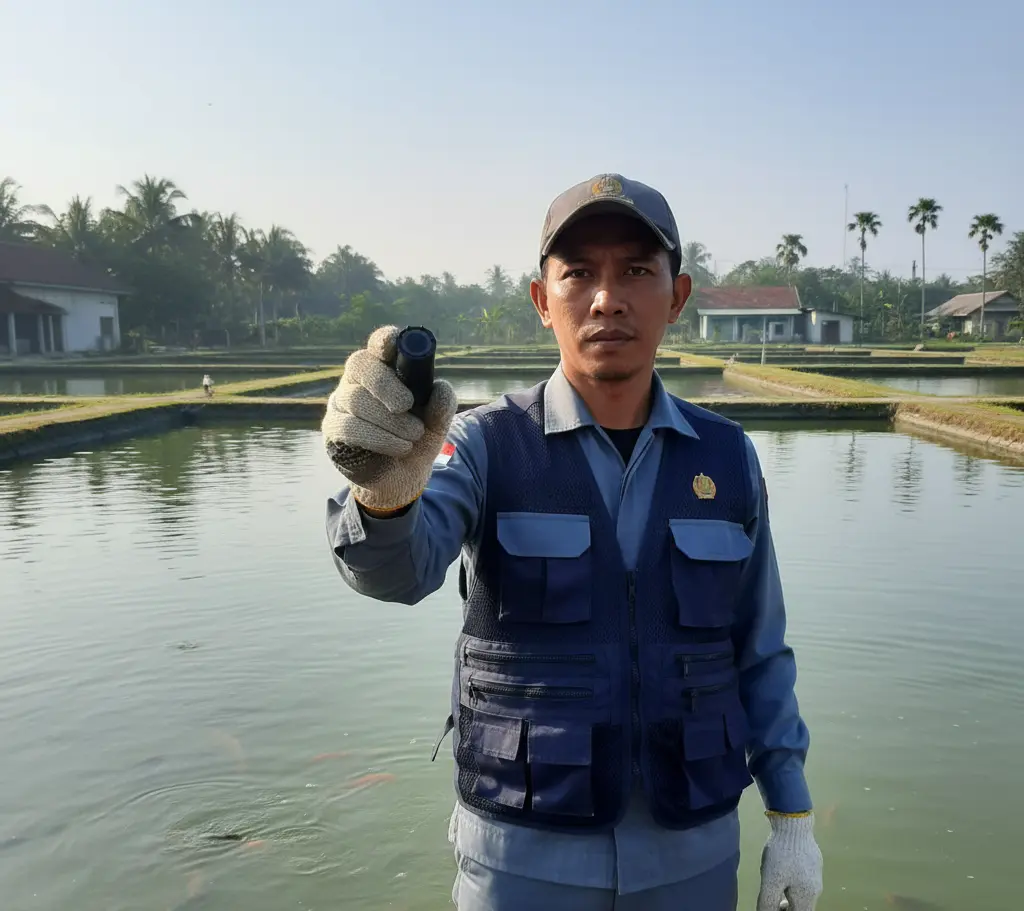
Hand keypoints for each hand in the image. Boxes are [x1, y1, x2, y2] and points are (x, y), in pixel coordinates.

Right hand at [321, 325, 457, 511]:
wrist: (401, 480)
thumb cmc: (415, 441)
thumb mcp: (436, 426)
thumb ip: (441, 407)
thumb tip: (440, 388)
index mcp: (385, 370)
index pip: (379, 344)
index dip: (385, 339)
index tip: (394, 346)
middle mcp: (357, 381)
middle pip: (359, 364)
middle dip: (386, 384)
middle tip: (407, 405)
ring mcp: (340, 403)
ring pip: (356, 399)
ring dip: (390, 420)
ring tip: (413, 436)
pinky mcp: (332, 429)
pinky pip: (348, 426)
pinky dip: (379, 437)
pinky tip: (399, 447)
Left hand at [755, 812, 822, 910]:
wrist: (793, 824)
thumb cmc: (781, 855)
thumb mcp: (770, 881)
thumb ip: (768, 902)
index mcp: (807, 895)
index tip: (774, 906)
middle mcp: (816, 888)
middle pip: (802, 906)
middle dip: (787, 906)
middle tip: (773, 899)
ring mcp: (816, 874)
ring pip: (803, 892)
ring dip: (790, 894)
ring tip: (775, 885)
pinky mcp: (814, 861)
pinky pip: (804, 879)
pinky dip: (793, 882)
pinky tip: (782, 871)